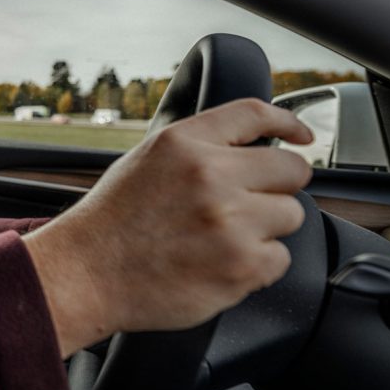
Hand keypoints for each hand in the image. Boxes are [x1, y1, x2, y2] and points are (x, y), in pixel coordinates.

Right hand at [23, 98, 313, 356]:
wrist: (85, 274)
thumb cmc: (112, 222)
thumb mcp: (147, 159)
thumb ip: (199, 147)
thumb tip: (252, 145)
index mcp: (186, 144)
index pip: (256, 115)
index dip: (288, 123)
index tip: (303, 136)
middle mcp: (211, 176)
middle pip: (291, 170)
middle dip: (277, 186)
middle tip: (251, 203)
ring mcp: (230, 223)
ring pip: (291, 216)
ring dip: (268, 228)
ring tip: (225, 238)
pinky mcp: (241, 266)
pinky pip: (280, 259)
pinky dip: (258, 265)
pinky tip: (222, 263)